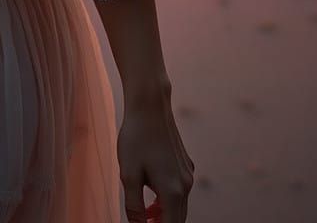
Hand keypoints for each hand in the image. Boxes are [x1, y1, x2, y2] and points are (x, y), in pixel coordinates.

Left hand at [116, 97, 193, 222]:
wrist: (149, 106)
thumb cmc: (136, 138)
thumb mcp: (128, 174)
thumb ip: (134, 206)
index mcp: (173, 192)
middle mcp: (186, 185)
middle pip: (177, 218)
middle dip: (161, 222)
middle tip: (143, 221)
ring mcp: (188, 173)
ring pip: (179, 203)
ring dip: (163, 211)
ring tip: (145, 210)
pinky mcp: (185, 162)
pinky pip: (179, 187)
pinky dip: (167, 196)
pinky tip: (151, 186)